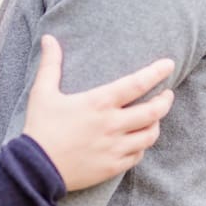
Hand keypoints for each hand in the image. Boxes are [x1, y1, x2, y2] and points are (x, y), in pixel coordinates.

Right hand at [22, 34, 174, 190]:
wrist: (37, 167)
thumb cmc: (40, 126)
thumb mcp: (42, 92)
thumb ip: (50, 64)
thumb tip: (48, 38)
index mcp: (98, 103)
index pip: (136, 84)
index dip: (156, 73)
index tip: (168, 65)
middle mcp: (112, 124)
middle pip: (153, 111)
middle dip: (165, 100)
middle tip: (167, 93)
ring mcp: (115, 147)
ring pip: (150, 135)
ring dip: (156, 123)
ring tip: (154, 117)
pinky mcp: (114, 166)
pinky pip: (138, 155)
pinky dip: (142, 145)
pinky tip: (138, 140)